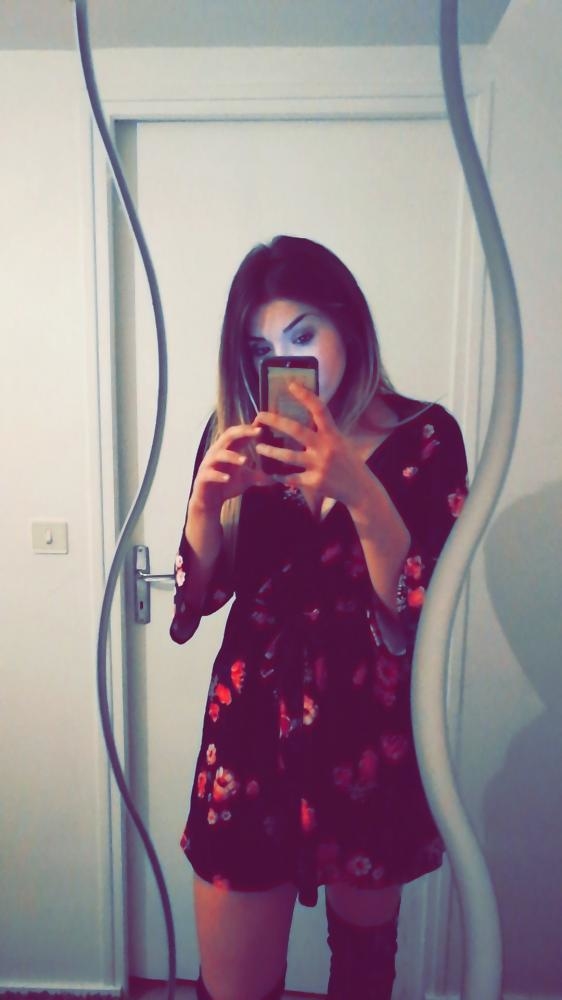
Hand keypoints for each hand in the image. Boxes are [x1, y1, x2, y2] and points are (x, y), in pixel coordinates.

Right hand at [190, 424, 271, 513]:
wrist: (209, 502)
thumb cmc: (226, 485)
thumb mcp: (246, 479)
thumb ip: (260, 475)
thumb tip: (278, 476)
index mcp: (228, 450)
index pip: (238, 434)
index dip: (250, 428)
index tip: (264, 425)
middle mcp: (217, 453)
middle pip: (228, 436)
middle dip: (242, 432)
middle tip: (258, 432)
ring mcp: (209, 464)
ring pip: (219, 454)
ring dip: (232, 456)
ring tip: (245, 460)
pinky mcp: (203, 477)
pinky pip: (210, 473)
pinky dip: (219, 475)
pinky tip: (228, 478)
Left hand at [254, 383, 371, 508]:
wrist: (360, 489)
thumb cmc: (348, 462)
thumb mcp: (341, 442)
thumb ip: (325, 431)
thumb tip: (308, 414)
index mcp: (333, 434)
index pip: (320, 409)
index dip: (306, 396)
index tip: (291, 385)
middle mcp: (326, 448)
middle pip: (296, 430)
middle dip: (275, 421)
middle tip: (259, 415)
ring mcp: (320, 465)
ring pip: (288, 456)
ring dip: (270, 451)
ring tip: (258, 448)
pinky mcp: (315, 482)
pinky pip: (291, 478)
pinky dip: (280, 476)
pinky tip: (272, 473)